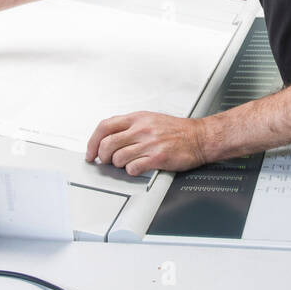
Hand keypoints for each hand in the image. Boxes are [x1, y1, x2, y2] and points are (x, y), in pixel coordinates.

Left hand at [85, 112, 209, 175]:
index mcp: (138, 118)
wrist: (200, 137)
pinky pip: (133, 168)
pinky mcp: (157, 158)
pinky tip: (138, 167)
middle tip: (106, 161)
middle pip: (107, 144)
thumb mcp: (150, 119)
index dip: (92, 141)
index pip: (105, 126)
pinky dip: (132, 171)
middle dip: (103, 156)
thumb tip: (108, 137)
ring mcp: (149, 143)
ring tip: (127, 163)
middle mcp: (142, 129)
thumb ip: (130, 125)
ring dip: (118, 165)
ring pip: (118, 158)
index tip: (91, 152)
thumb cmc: (177, 130)